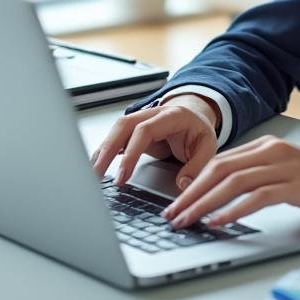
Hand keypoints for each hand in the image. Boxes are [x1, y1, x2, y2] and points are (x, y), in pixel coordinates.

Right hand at [89, 94, 219, 190]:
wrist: (194, 116)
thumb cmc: (199, 131)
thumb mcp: (208, 147)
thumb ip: (197, 166)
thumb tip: (183, 186)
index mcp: (171, 116)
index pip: (145, 131)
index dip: (132, 153)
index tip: (123, 176)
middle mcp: (151, 113)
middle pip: (123, 126)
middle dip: (107, 151)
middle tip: (97, 175)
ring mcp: (140, 119)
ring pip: (115, 131)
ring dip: (102, 151)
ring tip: (91, 174)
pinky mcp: (132, 129)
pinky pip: (115, 138)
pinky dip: (104, 151)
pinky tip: (95, 165)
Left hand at [161, 135, 299, 229]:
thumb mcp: (286, 173)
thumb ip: (259, 177)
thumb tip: (222, 195)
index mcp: (266, 146)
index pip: (218, 162)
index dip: (192, 183)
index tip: (175, 203)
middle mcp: (272, 151)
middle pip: (219, 170)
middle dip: (190, 194)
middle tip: (171, 215)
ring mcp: (284, 166)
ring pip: (233, 182)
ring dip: (205, 203)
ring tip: (188, 221)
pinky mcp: (297, 184)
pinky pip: (257, 196)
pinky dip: (234, 210)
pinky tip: (220, 221)